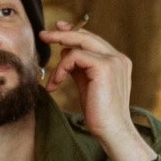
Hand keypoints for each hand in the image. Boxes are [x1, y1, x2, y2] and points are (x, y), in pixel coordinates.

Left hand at [40, 21, 152, 160]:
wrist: (112, 130)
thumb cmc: (98, 113)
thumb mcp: (86, 84)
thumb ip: (78, 67)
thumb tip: (65, 50)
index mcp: (116, 61)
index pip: (92, 39)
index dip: (73, 32)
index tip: (56, 30)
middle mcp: (118, 57)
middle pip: (86, 36)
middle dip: (62, 33)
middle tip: (43, 35)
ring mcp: (114, 60)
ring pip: (79, 44)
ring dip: (59, 63)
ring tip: (52, 81)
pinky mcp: (105, 66)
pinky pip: (75, 57)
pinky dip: (61, 69)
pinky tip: (56, 84)